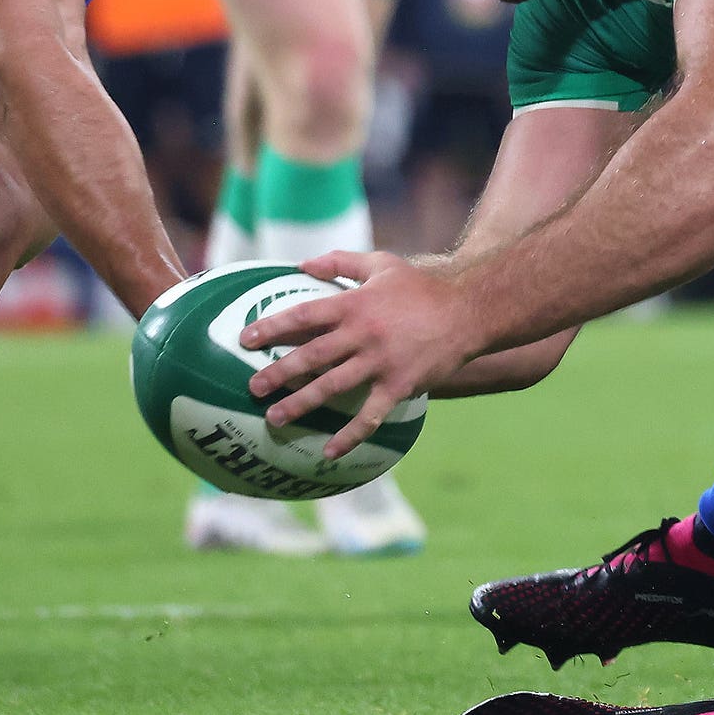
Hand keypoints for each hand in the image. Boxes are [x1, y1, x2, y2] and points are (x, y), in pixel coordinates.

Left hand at [239, 250, 482, 458]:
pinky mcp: (398, 385)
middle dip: (278, 373)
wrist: (468, 312)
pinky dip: (349, 436)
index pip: (304, 315)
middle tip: (253, 387)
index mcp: (355, 304)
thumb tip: (301, 265)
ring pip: (332, 387)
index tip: (245, 339)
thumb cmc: (422, 287)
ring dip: (300, 404)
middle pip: (311, 356)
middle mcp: (362, 334)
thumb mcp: (382, 264)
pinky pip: (369, 416)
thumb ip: (341, 262)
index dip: (272, 327)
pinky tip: (329, 452)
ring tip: (275, 418)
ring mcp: (380, 363)